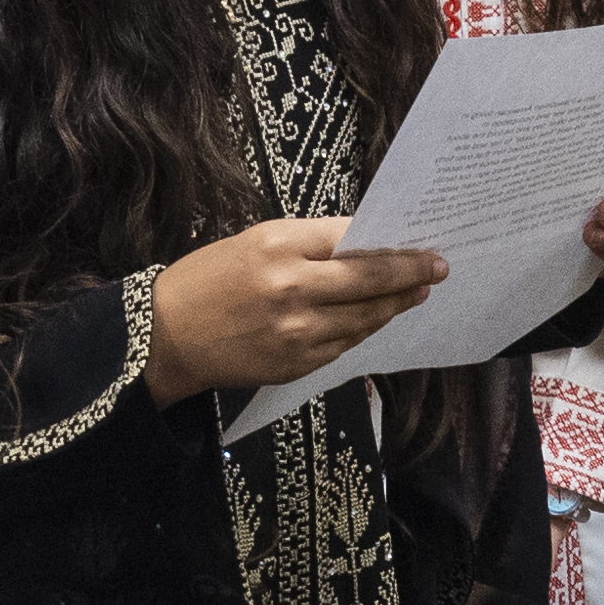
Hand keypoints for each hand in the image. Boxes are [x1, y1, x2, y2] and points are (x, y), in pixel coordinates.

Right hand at [155, 213, 441, 394]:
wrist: (166, 337)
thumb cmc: (208, 281)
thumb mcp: (254, 242)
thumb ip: (308, 244)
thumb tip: (362, 246)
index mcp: (279, 246)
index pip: (354, 241)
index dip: (394, 246)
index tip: (422, 246)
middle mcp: (292, 289)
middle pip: (371, 281)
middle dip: (410, 275)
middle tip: (437, 269)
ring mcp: (297, 332)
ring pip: (366, 318)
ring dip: (395, 305)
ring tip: (414, 293)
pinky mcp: (297, 363)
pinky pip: (346, 344)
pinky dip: (365, 329)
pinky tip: (377, 318)